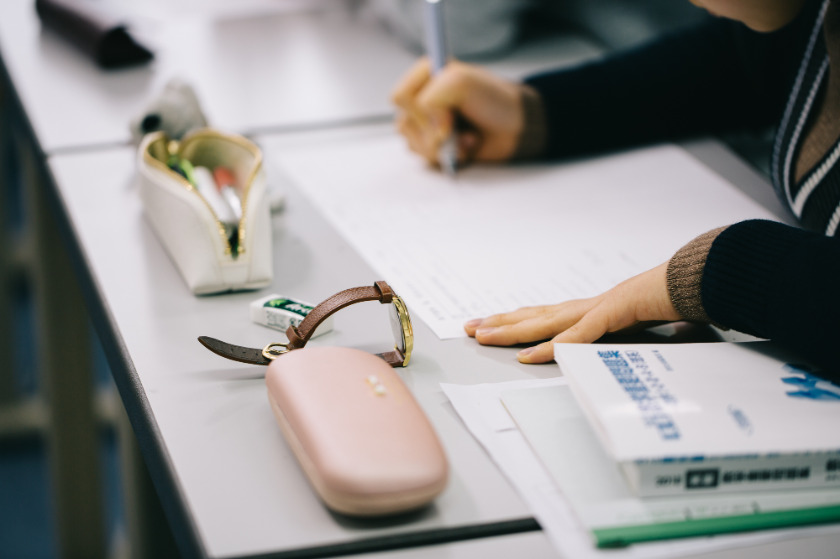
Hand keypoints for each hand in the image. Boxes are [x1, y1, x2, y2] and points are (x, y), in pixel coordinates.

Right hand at [391, 58, 524, 166]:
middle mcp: (423, 99)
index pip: (400, 97)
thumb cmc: (496, 100)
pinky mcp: (437, 146)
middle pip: (404, 124)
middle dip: (434, 131)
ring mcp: (429, 124)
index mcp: (426, 76)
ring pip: (413, 144)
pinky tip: (466, 147)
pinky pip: (426, 159)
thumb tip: (431, 131)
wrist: (518, 127)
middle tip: (457, 125)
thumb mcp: (462, 82)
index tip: (447, 113)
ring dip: (443, 146)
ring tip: (466, 136)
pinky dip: (448, 157)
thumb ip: (433, 98)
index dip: (420, 110)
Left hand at [464, 263, 681, 363]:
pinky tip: (533, 355)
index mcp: (588, 310)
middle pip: (533, 316)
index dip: (513, 322)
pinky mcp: (614, 313)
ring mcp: (597, 309)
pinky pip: (580, 334)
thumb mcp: (633, 324)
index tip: (486, 326)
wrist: (692, 280)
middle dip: (499, 324)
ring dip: (514, 332)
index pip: (542, 316)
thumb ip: (616, 336)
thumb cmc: (666, 299)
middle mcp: (585, 307)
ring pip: (546, 323)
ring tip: (485, 337)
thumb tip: (598, 351)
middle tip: (468, 330)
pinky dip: (556, 346)